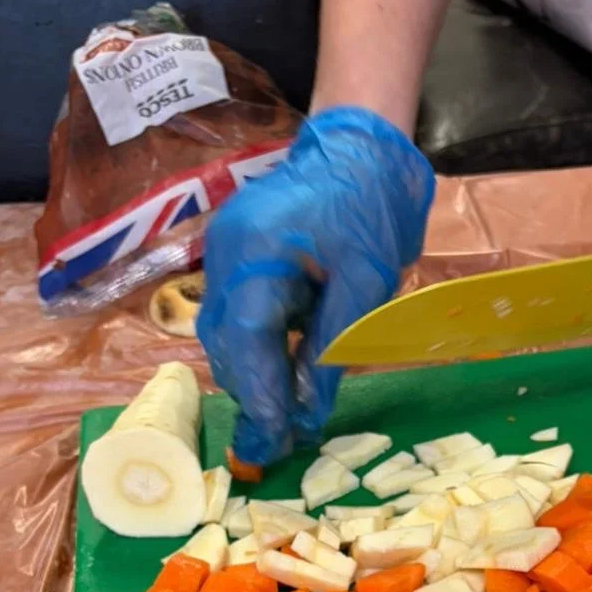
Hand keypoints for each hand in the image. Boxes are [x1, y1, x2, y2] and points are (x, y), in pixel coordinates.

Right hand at [197, 106, 434, 465]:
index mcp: (255, 251)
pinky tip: (282, 378)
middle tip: (281, 443)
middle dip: (253, 395)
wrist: (360, 147)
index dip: (261, 396)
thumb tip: (308, 413)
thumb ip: (331, 348)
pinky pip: (236, 318)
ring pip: (226, 337)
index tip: (277, 440)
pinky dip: (257, 352)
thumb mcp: (364, 284)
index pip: (248, 340)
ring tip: (285, 419)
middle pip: (226, 344)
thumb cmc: (369, 206)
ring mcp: (223, 254)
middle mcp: (225, 254)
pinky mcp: (234, 260)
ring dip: (253, 377)